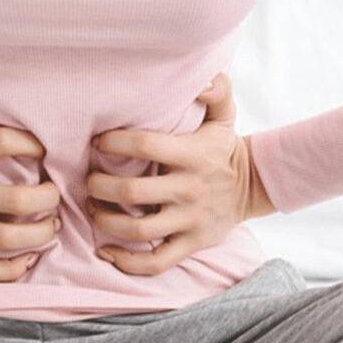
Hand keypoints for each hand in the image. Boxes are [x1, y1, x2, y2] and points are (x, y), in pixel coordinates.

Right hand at [0, 71, 60, 281]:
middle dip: (47, 198)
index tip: (40, 148)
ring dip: (39, 235)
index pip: (1, 142)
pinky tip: (27, 259)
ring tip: (51, 226)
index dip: (30, 142)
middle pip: (16, 201)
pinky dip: (11, 270)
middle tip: (55, 194)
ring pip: (6, 238)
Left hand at [86, 72, 273, 275]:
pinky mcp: (191, 243)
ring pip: (139, 230)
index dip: (114, 143)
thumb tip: (205, 80)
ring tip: (94, 210)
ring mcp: (190, 220)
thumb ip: (217, 91)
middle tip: (88, 181)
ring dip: (106, 221)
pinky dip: (127, 262)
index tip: (98, 143)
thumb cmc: (223, 149)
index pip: (145, 146)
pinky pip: (155, 262)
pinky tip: (106, 250)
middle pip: (132, 192)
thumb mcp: (224, 117)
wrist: (254, 188)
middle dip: (100, 186)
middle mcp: (189, 189)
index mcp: (192, 155)